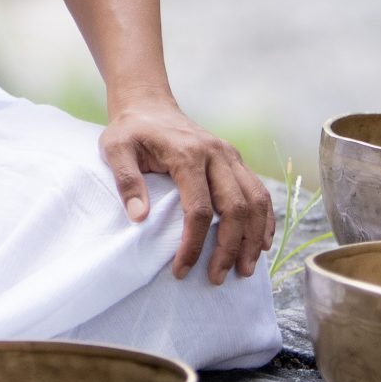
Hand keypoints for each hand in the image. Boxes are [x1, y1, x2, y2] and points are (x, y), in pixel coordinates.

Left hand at [97, 100, 274, 284]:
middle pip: (235, 208)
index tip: (181, 270)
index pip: (199, 209)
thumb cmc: (131, 131)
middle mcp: (216, 154)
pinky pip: (259, 192)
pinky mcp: (235, 160)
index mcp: (188, 154)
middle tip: (217, 278)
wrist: (149, 104)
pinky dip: (265, 219)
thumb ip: (126, 181)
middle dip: (229, 248)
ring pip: (255, 201)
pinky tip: (260, 244)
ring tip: (244, 270)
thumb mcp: (115, 149)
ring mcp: (230, 156)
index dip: (193, 244)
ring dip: (253, 238)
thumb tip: (140, 218)